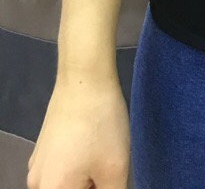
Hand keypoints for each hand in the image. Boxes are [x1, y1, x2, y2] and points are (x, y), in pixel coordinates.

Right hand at [27, 73, 129, 188]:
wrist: (85, 79)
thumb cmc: (101, 124)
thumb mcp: (115, 169)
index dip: (97, 188)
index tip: (108, 178)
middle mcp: (36, 182)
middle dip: (92, 185)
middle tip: (108, 166)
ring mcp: (37, 164)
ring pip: (66, 183)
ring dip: (86, 178)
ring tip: (102, 155)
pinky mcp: (42, 147)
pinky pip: (60, 169)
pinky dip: (78, 166)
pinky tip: (93, 145)